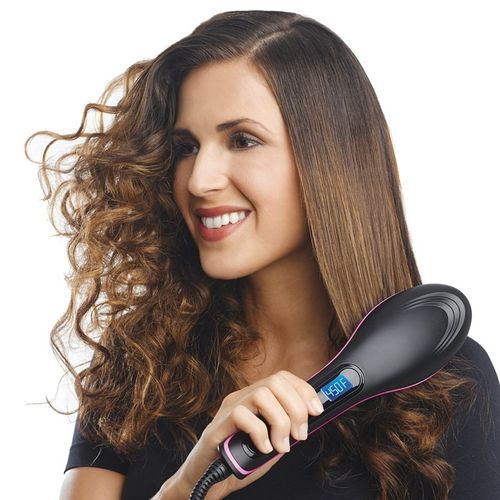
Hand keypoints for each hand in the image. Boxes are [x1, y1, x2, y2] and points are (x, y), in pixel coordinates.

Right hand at [169, 369, 324, 498]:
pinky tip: (263, 449)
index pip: (282, 378)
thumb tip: (307, 423)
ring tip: (281, 445)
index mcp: (256, 398)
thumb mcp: (272, 442)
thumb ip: (286, 430)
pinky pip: (242, 415)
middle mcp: (242, 397)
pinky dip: (260, 433)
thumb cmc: (240, 462)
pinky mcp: (218, 425)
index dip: (303, 390)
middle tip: (300, 435)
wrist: (208, 482)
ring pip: (262, 394)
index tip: (317, 410)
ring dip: (280, 421)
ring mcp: (229, 408)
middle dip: (296, 407)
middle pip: (275, 381)